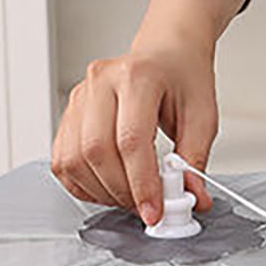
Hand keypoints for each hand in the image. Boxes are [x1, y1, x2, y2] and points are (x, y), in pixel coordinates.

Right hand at [50, 0, 254, 223]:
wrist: (165, 53)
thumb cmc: (182, 77)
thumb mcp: (202, 117)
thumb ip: (194, 160)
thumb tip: (192, 199)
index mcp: (137, 76)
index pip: (131, 140)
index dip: (142, 184)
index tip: (155, 211)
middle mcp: (101, 82)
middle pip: (97, 151)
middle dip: (122, 191)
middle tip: (145, 207)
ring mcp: (79, 97)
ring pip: (74, 160)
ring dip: (102, 191)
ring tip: (130, 196)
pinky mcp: (68, 115)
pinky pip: (63, 161)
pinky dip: (83, 185)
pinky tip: (107, 187)